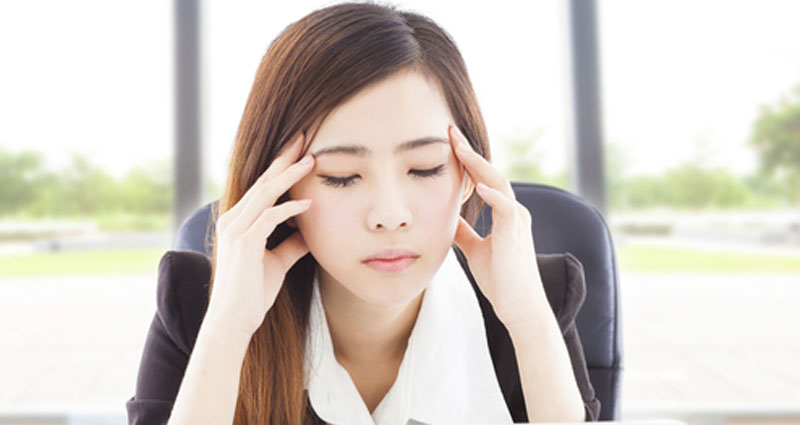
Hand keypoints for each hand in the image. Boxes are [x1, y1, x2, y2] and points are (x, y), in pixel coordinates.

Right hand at [205, 132, 315, 339]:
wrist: (233, 322)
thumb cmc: (252, 294)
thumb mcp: (277, 262)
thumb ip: (292, 243)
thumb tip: (312, 232)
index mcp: (237, 221)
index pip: (261, 186)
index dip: (280, 167)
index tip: (300, 150)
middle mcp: (232, 220)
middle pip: (262, 181)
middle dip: (284, 160)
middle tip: (304, 139)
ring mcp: (236, 230)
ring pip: (265, 193)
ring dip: (289, 176)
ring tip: (311, 160)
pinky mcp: (244, 244)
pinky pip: (269, 218)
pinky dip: (289, 209)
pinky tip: (308, 203)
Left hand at [448, 125, 547, 327]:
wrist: (520, 308)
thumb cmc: (501, 280)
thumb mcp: (475, 250)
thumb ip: (465, 232)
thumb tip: (448, 219)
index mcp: (505, 213)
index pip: (484, 178)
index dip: (468, 159)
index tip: (449, 141)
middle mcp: (514, 212)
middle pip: (491, 173)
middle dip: (471, 152)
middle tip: (451, 131)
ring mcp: (517, 222)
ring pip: (499, 184)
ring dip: (479, 166)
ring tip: (459, 148)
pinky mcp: (516, 236)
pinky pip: (507, 209)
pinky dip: (493, 196)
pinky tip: (477, 186)